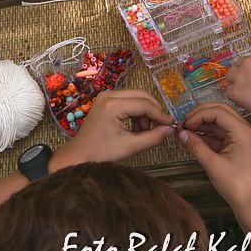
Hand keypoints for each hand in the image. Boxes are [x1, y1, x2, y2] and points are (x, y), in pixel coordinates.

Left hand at [50, 90, 174, 171]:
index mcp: (113, 104)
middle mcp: (109, 94)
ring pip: (136, 97)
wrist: (79, 155)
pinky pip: (128, 101)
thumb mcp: (130, 146)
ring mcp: (106, 96)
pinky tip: (135, 128)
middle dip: (153, 111)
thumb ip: (153, 137)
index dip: (160, 115)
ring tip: (143, 132)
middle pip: (141, 95)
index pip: (144, 104)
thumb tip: (170, 130)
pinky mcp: (106, 100)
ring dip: (144, 112)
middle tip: (159, 128)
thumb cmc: (101, 153)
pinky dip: (136, 112)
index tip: (171, 125)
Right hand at [178, 103, 250, 207]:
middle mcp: (245, 130)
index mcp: (243, 132)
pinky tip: (194, 137)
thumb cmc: (236, 186)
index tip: (185, 124)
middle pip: (221, 112)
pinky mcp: (238, 145)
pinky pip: (221, 133)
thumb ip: (196, 146)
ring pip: (220, 122)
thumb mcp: (213, 164)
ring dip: (203, 124)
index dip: (199, 115)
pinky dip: (207, 134)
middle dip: (201, 115)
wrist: (250, 204)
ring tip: (185, 130)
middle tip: (184, 122)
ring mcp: (242, 137)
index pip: (219, 112)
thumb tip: (181, 133)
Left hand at [222, 50, 250, 121]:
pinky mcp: (235, 90)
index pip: (249, 59)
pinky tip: (246, 103)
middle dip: (240, 74)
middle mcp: (249, 62)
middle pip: (237, 66)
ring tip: (246, 95)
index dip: (250, 70)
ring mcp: (240, 75)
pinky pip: (229, 92)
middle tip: (248, 86)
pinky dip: (235, 98)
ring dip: (235, 84)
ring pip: (230, 77)